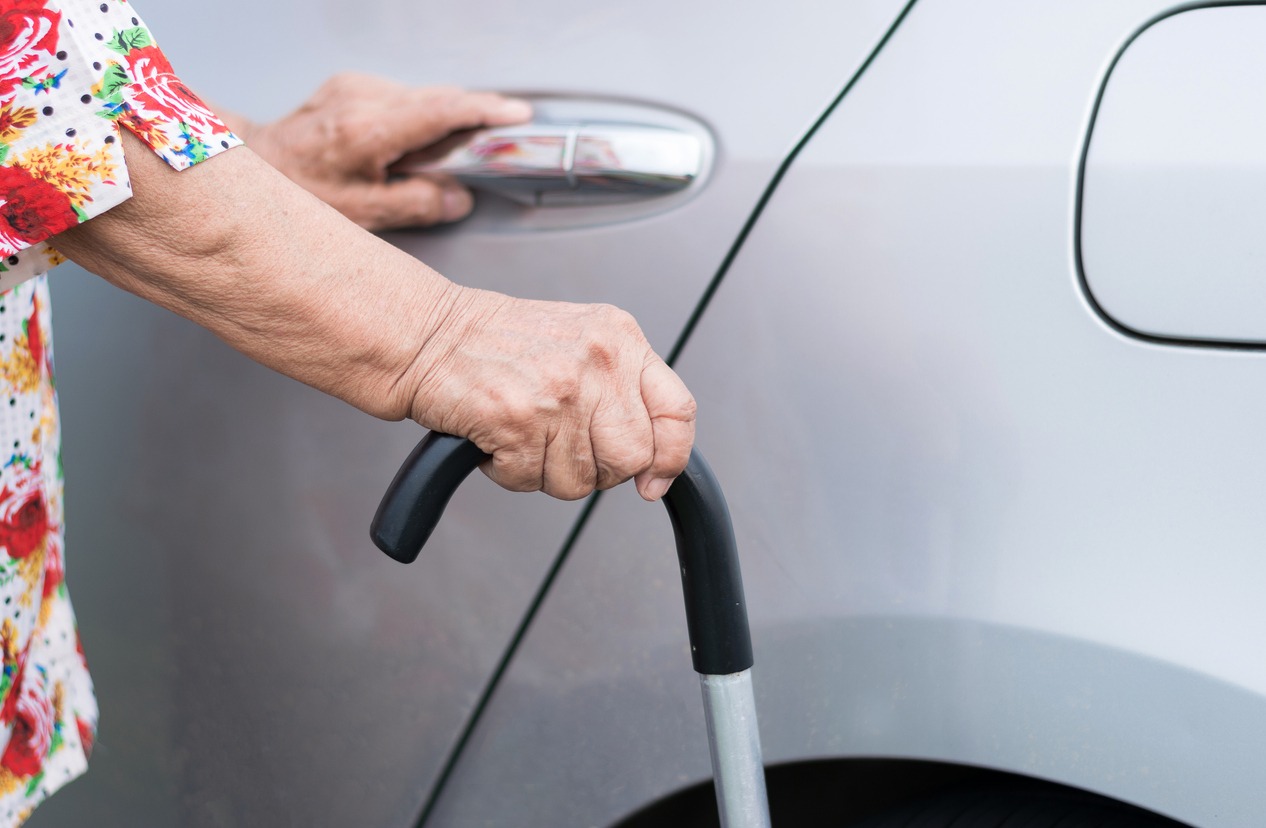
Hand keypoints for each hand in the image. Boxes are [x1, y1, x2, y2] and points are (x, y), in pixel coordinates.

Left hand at [241, 74, 530, 229]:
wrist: (253, 164)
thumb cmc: (300, 193)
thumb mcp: (363, 215)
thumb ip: (417, 204)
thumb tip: (457, 199)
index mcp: (368, 131)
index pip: (441, 110)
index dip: (485, 111)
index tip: (518, 115)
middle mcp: (362, 98)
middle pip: (438, 97)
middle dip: (475, 113)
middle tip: (505, 134)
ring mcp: (355, 86)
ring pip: (422, 95)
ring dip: (446, 117)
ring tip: (455, 150)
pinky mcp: (350, 86)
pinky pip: (403, 96)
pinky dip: (421, 116)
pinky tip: (417, 144)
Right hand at [408, 288, 695, 500]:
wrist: (426, 335)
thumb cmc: (494, 343)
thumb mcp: (578, 340)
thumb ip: (619, 385)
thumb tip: (651, 456)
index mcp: (619, 338)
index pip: (677, 410)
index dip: (671, 457)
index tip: (653, 480)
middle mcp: (598, 361)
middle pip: (632, 457)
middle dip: (598, 470)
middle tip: (561, 448)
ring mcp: (561, 392)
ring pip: (583, 480)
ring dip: (546, 472)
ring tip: (522, 434)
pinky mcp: (521, 421)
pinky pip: (533, 480)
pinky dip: (509, 472)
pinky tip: (497, 438)